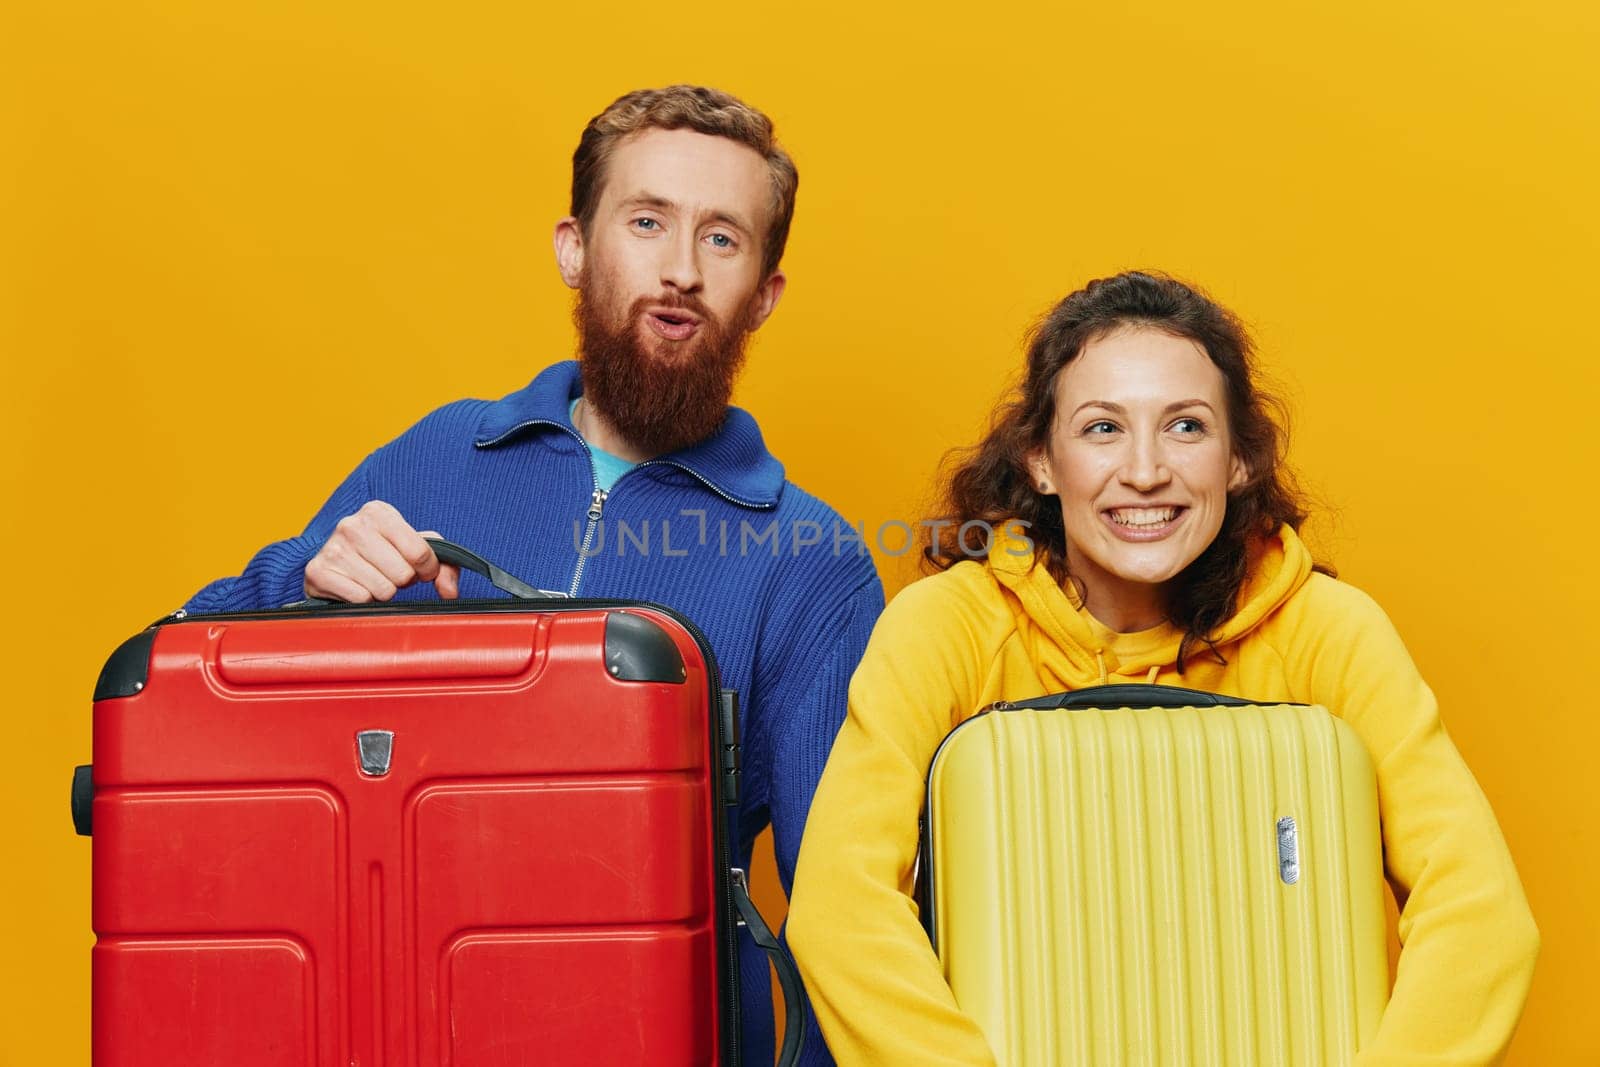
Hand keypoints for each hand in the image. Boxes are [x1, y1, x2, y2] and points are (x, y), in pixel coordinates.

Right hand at [303, 500, 460, 601]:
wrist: (334, 568)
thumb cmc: (382, 557)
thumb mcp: (415, 550)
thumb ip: (445, 565)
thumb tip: (450, 591)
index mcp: (378, 512)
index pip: (420, 551)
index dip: (426, 569)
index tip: (419, 569)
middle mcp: (352, 524)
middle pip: (402, 574)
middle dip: (402, 581)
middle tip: (390, 574)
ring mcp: (332, 547)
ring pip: (382, 589)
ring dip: (383, 592)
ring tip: (372, 579)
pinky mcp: (317, 572)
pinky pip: (360, 599)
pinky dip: (363, 601)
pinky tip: (355, 587)